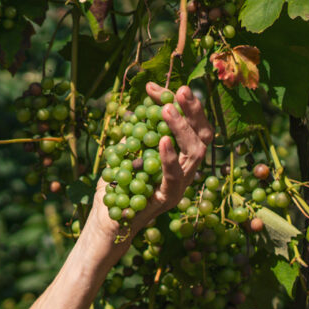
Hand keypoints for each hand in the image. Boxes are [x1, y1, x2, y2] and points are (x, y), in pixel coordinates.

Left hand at [89, 81, 213, 239]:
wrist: (105, 222)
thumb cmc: (116, 186)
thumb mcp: (126, 151)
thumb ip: (136, 130)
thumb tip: (141, 98)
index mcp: (180, 158)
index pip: (192, 126)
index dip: (181, 105)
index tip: (160, 87)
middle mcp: (186, 171)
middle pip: (203, 136)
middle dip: (194, 111)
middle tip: (181, 90)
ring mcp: (180, 186)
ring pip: (195, 153)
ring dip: (182, 128)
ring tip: (167, 110)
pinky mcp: (168, 199)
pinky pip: (174, 177)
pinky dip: (169, 157)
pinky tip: (162, 140)